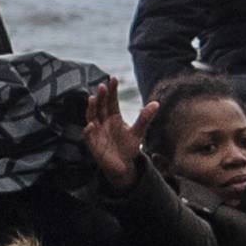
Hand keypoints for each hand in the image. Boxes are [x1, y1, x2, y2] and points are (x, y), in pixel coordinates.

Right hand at [82, 77, 150, 194]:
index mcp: (114, 117)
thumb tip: (156, 103)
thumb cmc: (129, 148)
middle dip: (101, 96)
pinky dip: (89, 130)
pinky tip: (92, 124)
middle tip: (102, 86)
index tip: (113, 78)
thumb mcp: (138, 133)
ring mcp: (97, 132)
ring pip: (92, 116)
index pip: (112, 100)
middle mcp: (104, 121)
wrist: (123, 167)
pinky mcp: (93, 144)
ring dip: (91, 108)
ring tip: (93, 98)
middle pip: (101, 106)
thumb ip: (144, 118)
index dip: (112, 90)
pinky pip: (88, 136)